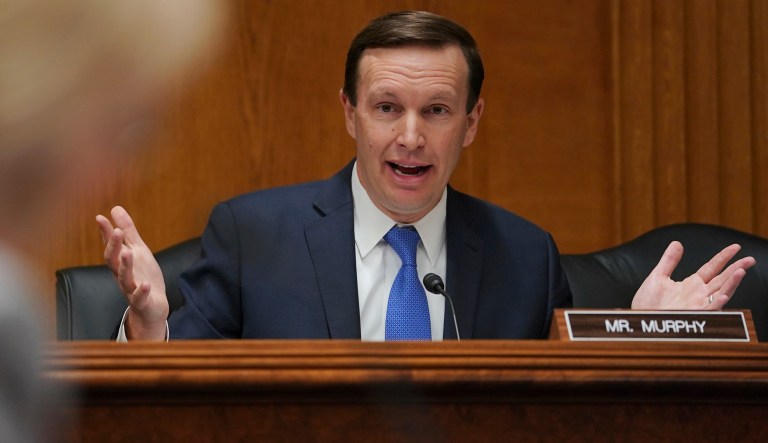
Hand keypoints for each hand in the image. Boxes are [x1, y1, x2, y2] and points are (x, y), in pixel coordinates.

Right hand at [96, 206, 167, 339]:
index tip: (100, 217)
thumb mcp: (138, 251)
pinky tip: (145, 284)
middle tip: (117, 231)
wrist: (153, 307)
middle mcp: (122, 275)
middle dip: (113, 247)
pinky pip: (139, 298)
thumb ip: (128, 232)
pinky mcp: (142, 302)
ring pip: (124, 278)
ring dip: (125, 266)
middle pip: (112, 261)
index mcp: (121, 262)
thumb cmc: (143, 276)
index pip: (111, 245)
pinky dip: (141, 291)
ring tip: (128, 253)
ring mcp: (131, 289)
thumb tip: (115, 208)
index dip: (106, 232)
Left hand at [632, 241, 755, 309]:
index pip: (712, 268)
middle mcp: (699, 295)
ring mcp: (697, 306)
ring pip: (720, 294)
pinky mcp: (692, 317)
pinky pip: (708, 311)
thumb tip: (677, 243)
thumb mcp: (658, 276)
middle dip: (737, 269)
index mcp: (692, 284)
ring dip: (731, 284)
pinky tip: (722, 296)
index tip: (736, 247)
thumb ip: (669, 260)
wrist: (640, 319)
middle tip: (751, 259)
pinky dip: (716, 304)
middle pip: (722, 280)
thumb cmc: (648, 302)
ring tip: (741, 272)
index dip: (724, 257)